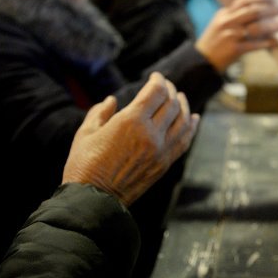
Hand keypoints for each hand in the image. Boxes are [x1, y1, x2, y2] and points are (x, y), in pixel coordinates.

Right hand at [62, 72, 199, 205]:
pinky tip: (193, 119)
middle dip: (170, 90)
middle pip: (172, 103)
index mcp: (131, 121)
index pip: (156, 92)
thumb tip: (112, 100)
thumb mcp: (85, 133)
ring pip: (183, 121)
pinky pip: (184, 141)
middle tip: (166, 85)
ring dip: (184, 106)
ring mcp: (161, 150)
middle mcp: (151, 133)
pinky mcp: (164, 164)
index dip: (158, 80)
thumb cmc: (84, 165)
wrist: (94, 200)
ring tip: (181, 98)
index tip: (155, 76)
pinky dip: (191, 128)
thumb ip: (100, 112)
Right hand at [195, 0, 277, 72]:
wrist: (200, 60)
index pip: (243, 1)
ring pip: (256, 27)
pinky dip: (266, 43)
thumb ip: (234, 17)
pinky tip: (275, 42)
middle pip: (252, 11)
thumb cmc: (213, 42)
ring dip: (272, 25)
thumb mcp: (219, 24)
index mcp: (224, 13)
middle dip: (269, 9)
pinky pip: (255, 44)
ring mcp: (231, 35)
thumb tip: (257, 13)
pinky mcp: (235, 49)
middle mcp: (228, 22)